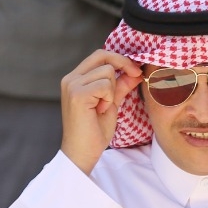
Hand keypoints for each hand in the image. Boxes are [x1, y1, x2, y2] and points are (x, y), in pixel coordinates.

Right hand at [59, 50, 142, 174]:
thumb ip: (120, 86)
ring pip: (107, 72)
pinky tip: (100, 111)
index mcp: (76, 78)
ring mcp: (72, 85)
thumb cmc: (94, 131)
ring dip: (112, 91)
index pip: (99, 55)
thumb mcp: (111, 103)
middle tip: (136, 77)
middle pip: (103, 56)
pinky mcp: (77, 94)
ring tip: (103, 107)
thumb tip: (135, 72)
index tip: (136, 70)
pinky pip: (105, 85)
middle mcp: (70, 78)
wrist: (82, 152)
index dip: (120, 59)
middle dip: (123, 65)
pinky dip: (108, 98)